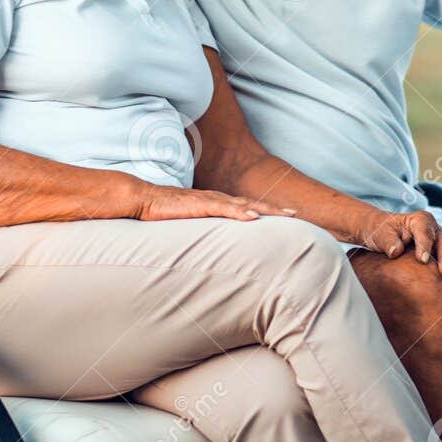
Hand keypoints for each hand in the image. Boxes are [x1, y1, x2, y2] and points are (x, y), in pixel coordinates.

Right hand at [137, 187, 291, 222]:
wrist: (144, 199)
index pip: (247, 206)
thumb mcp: (189, 222)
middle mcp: (217, 199)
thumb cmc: (164, 212)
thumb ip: (203, 229)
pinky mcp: (198, 205)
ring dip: (265, 210)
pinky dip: (240, 212)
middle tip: (297, 214)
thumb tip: (214, 243)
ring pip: (243, 205)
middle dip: (275, 209)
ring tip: (284, 216)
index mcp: (216, 203)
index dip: (267, 210)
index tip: (287, 215)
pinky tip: (253, 217)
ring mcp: (209, 200)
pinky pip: (223, 208)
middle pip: (252, 204)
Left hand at [357, 211, 441, 290]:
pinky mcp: (441, 255)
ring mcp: (440, 243)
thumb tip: (395, 251)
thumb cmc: (381, 232)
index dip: (425, 245)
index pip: (424, 232)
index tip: (422, 260)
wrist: (382, 235)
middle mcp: (434, 230)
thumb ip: (388, 241)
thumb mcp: (380, 234)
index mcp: (419, 220)